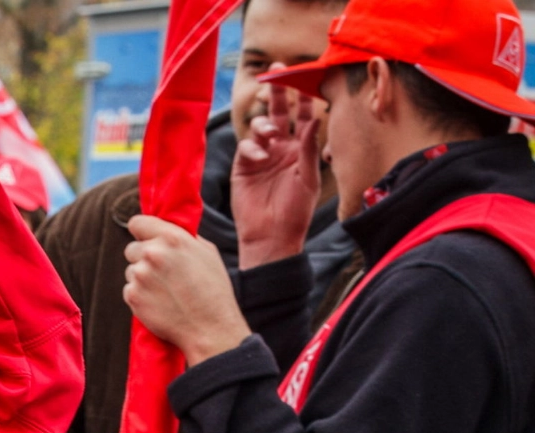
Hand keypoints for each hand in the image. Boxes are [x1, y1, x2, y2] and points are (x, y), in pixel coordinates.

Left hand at [123, 215, 250, 365]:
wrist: (210, 327)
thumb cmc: (213, 291)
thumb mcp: (207, 253)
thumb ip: (183, 238)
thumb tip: (167, 232)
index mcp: (172, 238)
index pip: (137, 222)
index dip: (141, 231)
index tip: (144, 238)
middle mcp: (152, 253)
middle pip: (131, 249)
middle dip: (142, 258)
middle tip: (161, 272)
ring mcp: (140, 275)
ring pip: (131, 270)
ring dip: (142, 278)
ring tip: (165, 291)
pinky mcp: (132, 296)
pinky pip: (129, 289)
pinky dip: (140, 295)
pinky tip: (159, 302)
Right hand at [232, 87, 320, 267]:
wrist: (271, 236)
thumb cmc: (295, 212)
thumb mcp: (308, 179)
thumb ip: (308, 149)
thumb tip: (314, 120)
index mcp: (301, 150)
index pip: (304, 117)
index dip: (304, 97)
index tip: (304, 76)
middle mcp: (281, 148)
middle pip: (280, 113)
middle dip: (278, 92)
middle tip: (277, 71)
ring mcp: (261, 156)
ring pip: (260, 126)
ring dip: (265, 123)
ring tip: (270, 133)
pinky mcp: (243, 167)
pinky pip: (246, 146)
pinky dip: (252, 147)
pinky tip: (260, 157)